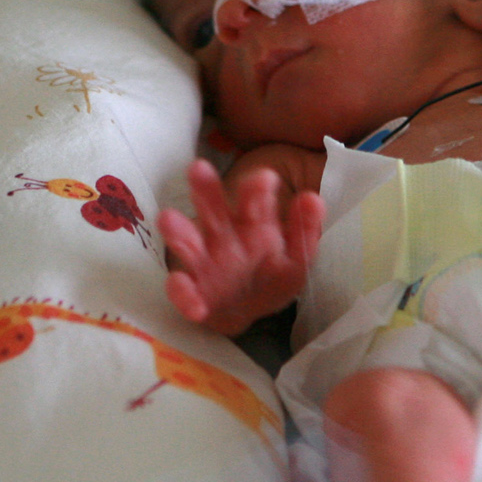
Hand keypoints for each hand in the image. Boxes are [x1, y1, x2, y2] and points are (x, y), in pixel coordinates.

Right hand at [163, 158, 323, 337]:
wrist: (245, 313)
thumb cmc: (269, 275)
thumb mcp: (295, 256)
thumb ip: (303, 230)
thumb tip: (312, 197)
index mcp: (250, 223)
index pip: (252, 199)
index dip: (256, 188)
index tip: (265, 177)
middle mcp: (222, 236)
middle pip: (212, 208)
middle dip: (205, 190)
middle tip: (198, 168)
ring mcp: (202, 262)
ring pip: (187, 241)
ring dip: (178, 230)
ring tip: (168, 218)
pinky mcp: (190, 292)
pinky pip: (182, 291)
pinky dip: (183, 294)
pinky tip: (194, 304)